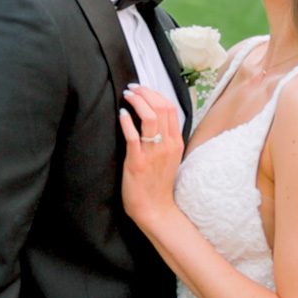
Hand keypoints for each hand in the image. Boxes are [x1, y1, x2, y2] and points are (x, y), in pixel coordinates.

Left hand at [118, 84, 184, 228]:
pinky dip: (127, 122)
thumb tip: (155, 117)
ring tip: (126, 96)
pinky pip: (134, 137)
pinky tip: (122, 114)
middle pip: (161, 108)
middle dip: (145, 93)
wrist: (155, 209)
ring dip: (137, 102)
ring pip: (150, 118)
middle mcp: (167, 145)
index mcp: (176, 142)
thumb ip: (165, 138)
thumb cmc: (158, 183)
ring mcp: (153, 153)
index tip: (143, 88)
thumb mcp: (169, 157)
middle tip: (132, 88)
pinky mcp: (138, 162)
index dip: (156, 94)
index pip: (171, 108)